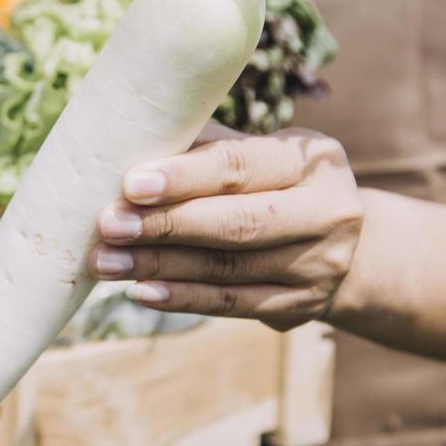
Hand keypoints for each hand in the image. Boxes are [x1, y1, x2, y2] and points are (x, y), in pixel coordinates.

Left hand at [92, 124, 363, 330]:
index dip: (185, 176)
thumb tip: (127, 139)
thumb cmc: (274, 184)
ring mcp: (320, 266)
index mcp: (314, 161)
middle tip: (109, 225)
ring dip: (161, 266)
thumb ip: (206, 147)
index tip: (131, 184)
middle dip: (166, 225)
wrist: (338, 244)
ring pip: (228, 268)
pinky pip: (233, 304)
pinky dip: (183, 299)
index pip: (242, 166)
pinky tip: (142, 292)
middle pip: (238, 223)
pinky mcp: (302, 307)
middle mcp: (329, 213)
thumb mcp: (259, 155)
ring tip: (107, 261)